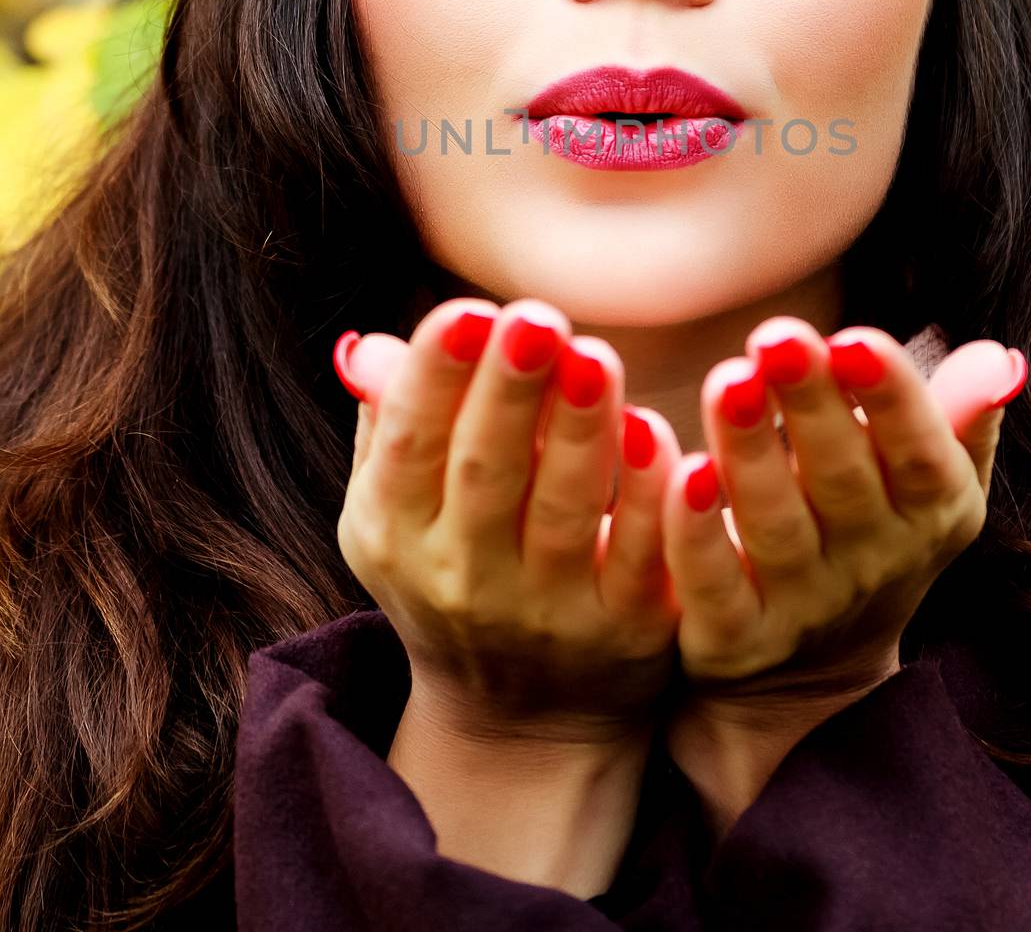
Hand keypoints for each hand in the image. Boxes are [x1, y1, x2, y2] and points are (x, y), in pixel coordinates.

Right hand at [334, 297, 683, 744]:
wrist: (519, 720)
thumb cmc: (454, 567)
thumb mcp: (398, 509)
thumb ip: (390, 420)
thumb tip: (371, 345)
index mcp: (397, 532)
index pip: (409, 446)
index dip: (436, 380)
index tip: (467, 310)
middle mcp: (465, 577)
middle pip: (486, 474)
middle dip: (510, 392)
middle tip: (536, 317)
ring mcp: (549, 610)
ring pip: (565, 512)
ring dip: (579, 431)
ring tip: (595, 356)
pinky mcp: (629, 628)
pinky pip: (641, 556)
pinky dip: (650, 497)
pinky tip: (659, 434)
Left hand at [659, 322, 1023, 698]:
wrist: (816, 677)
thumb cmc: (875, 530)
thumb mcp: (933, 483)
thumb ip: (959, 416)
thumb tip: (997, 358)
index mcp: (928, 514)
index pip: (920, 455)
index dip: (892, 398)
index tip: (856, 337)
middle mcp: (869, 562)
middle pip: (841, 480)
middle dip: (812, 406)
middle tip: (777, 336)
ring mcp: (801, 605)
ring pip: (775, 525)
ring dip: (750, 451)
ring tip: (728, 380)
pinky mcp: (733, 639)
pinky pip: (713, 587)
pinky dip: (696, 533)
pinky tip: (682, 471)